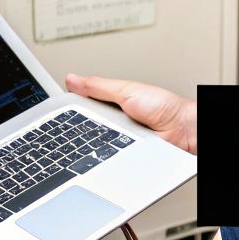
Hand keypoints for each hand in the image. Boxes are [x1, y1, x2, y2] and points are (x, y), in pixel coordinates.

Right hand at [66, 74, 196, 154]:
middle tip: (83, 126)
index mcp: (110, 105)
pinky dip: (105, 159)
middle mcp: (112, 125)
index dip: (68, 111)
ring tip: (103, 139)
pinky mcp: (122, 159)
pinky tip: (108, 154)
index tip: (55, 113)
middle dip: (80, 129)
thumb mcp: (126, 90)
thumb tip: (72, 79)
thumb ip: (98, 86)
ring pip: (93, 147)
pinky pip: (107, 161)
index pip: (81, 108)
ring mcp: (117, 143)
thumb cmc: (164, 107)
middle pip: (84, 130)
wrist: (183, 131)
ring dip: (94, 144)